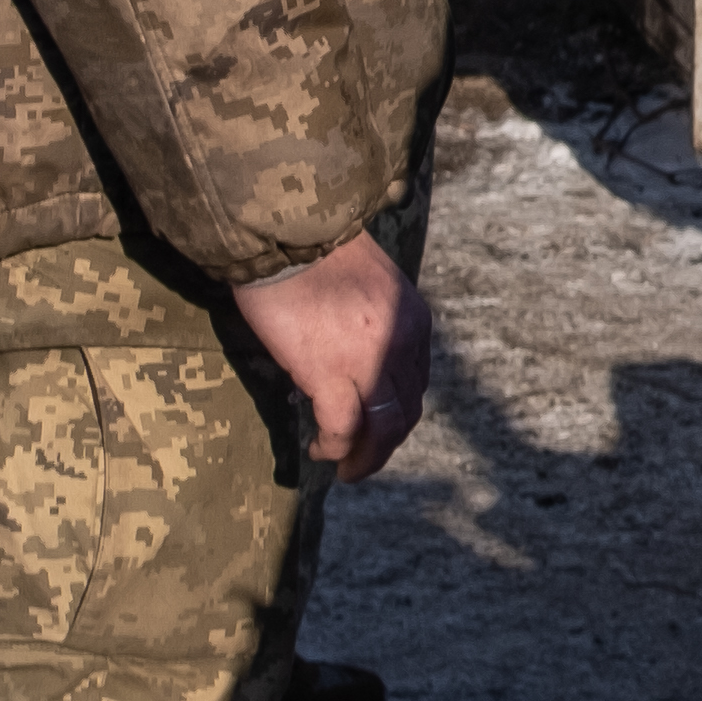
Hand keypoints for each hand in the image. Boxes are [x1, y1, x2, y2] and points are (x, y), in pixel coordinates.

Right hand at [235, 234, 436, 478]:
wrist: (287, 230)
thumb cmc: (315, 251)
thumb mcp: (368, 285)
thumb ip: (370, 323)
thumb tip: (344, 357)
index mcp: (413, 319)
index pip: (414, 381)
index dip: (394, 409)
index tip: (372, 423)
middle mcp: (401, 342)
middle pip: (405, 411)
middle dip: (386, 443)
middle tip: (362, 462)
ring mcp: (369, 359)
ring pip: (383, 428)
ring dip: (366, 457)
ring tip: (346, 470)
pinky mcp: (329, 371)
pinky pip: (342, 427)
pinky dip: (335, 447)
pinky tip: (320, 450)